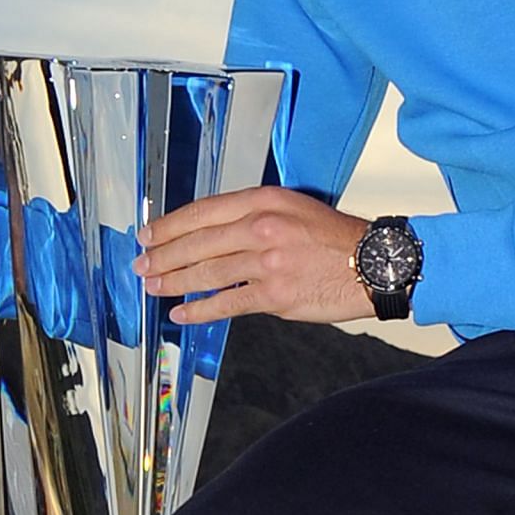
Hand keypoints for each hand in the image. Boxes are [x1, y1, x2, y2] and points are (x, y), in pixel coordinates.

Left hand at [132, 185, 373, 324]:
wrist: (373, 263)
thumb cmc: (335, 237)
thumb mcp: (293, 207)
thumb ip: (254, 216)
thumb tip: (212, 234)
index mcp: (265, 200)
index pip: (204, 211)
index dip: (170, 225)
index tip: (150, 235)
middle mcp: (262, 227)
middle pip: (198, 242)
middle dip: (162, 256)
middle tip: (141, 265)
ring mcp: (266, 262)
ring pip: (206, 273)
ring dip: (174, 282)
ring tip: (154, 288)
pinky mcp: (273, 294)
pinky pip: (226, 303)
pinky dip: (199, 310)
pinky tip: (182, 314)